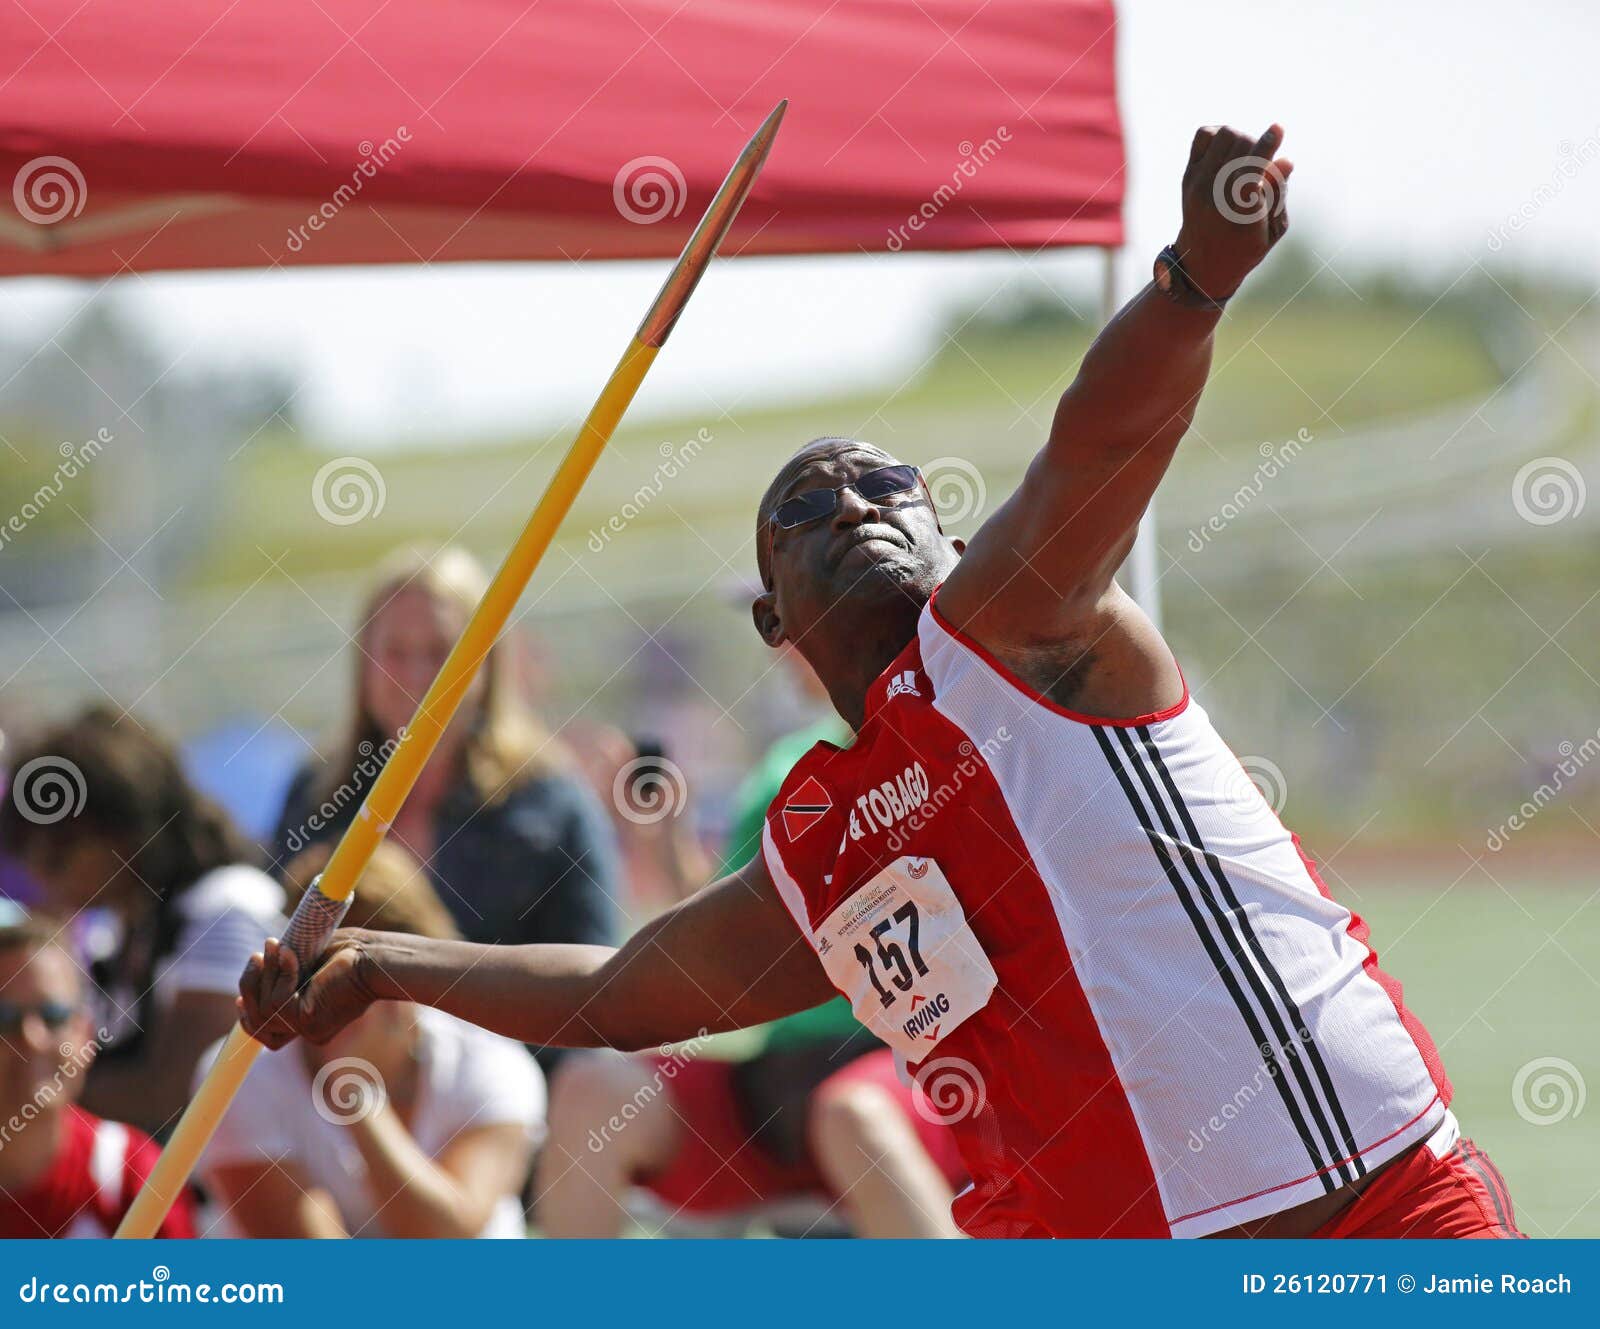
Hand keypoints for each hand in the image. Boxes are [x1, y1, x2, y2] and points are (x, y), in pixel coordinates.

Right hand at [237, 931, 380, 1049]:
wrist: (380, 958)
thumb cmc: (355, 951)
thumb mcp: (312, 960)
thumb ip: (288, 967)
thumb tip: (262, 960)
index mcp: (311, 1018)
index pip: (266, 1033)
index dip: (248, 1015)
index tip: (238, 996)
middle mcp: (309, 1029)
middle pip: (257, 1023)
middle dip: (250, 987)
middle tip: (256, 955)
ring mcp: (309, 1029)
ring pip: (263, 1011)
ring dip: (264, 975)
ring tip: (274, 946)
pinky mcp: (309, 1021)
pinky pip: (277, 1002)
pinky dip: (280, 974)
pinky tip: (291, 954)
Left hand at [1174, 123, 1292, 299]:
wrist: (1202, 264)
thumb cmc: (1247, 246)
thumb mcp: (1273, 229)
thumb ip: (1279, 194)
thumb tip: (1285, 160)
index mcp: (1239, 213)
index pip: (1250, 170)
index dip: (1266, 146)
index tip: (1278, 128)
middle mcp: (1214, 196)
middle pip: (1241, 145)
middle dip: (1259, 145)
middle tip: (1262, 163)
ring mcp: (1197, 184)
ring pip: (1224, 134)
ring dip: (1242, 138)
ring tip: (1247, 156)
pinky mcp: (1189, 176)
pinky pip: (1204, 135)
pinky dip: (1220, 134)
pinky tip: (1230, 149)